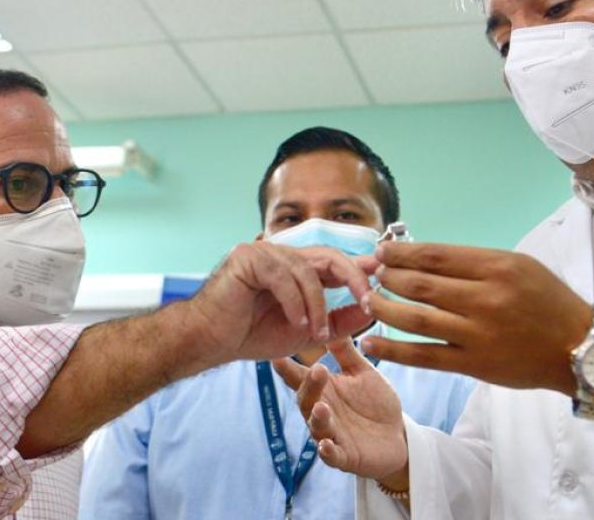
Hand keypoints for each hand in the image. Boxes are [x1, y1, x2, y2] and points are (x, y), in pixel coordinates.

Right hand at [185, 242, 375, 363]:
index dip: (361, 269)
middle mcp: (282, 254)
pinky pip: (284, 276)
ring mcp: (264, 252)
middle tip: (368, 302)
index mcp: (295, 268)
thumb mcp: (305, 332)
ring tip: (315, 333)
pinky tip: (296, 323)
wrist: (209, 341)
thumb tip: (369, 311)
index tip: (385, 280)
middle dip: (354, 279)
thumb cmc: (249, 335)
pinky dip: (295, 302)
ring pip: (308, 270)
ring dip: (318, 305)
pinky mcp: (248, 257)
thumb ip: (336, 322)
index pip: (335, 262)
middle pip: (329, 257)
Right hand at [273, 338, 408, 484]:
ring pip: (317, 427)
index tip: (277, 355)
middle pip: (306, 400)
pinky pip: (332, 456)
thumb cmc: (375, 402)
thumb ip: (345, 352)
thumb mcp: (362, 372)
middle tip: (317, 370)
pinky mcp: (345, 457)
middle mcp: (322, 411)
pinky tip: (325, 445)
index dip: (288, 369)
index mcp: (324, 390)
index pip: (301, 377)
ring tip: (322, 407)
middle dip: (310, 387)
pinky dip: (327, 452)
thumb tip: (330, 317)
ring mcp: (331, 435)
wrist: (398, 436)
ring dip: (318, 418)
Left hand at [361, 243, 592, 393]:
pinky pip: (425, 357)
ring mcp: (479, 334)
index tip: (382, 251)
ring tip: (368, 301)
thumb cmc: (548, 302)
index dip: (401, 253)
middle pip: (421, 284)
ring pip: (417, 318)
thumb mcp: (520, 266)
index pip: (436, 255)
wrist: (580, 348)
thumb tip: (425, 258)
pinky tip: (372, 343)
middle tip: (371, 274)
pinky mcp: (475, 365)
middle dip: (388, 277)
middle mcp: (487, 299)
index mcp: (498, 268)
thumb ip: (475, 262)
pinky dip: (394, 350)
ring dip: (385, 308)